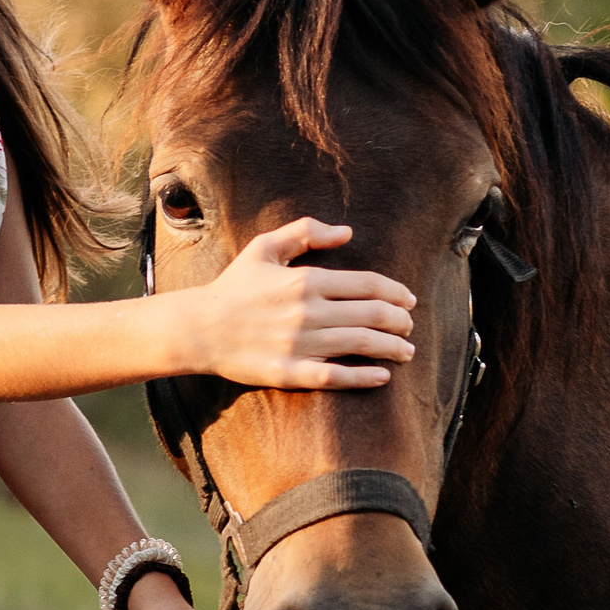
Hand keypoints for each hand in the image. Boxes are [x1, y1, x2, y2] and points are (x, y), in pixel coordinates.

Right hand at [187, 218, 416, 389]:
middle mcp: (308, 312)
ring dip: (392, 348)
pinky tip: (384, 376)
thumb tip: (347, 232)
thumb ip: (305, 232)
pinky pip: (337, 377)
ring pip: (361, 345)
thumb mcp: (264, 247)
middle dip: (400, 321)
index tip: (409, 300)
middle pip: (372, 315)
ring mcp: (300, 345)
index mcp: (305, 280)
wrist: (199, 328)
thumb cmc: (234, 286)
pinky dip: (365, 377)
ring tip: (407, 351)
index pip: (368, 285)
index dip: (396, 292)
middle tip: (410, 326)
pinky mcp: (291, 373)